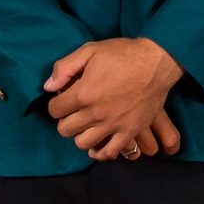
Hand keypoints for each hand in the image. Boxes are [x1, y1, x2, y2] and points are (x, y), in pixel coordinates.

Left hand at [44, 37, 182, 159]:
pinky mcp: (129, 131)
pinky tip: (98, 144)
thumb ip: (64, 68)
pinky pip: (110, 152)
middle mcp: (95, 114)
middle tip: (74, 112)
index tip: (64, 100)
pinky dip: (100, 151)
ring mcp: (113, 125)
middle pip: (65, 130)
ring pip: (83, 144)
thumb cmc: (123, 54)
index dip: (56, 104)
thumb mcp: (89, 50)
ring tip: (85, 126)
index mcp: (83, 94)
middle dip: (65, 120)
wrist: (156, 62)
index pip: (54, 110)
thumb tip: (48, 87)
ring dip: (80, 135)